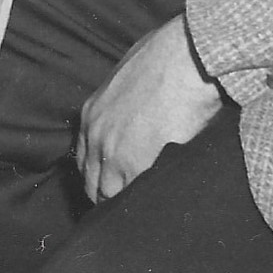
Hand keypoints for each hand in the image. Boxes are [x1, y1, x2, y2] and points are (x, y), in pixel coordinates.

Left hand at [76, 15, 223, 201]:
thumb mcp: (132, 78)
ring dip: (125, 204)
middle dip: (108, 196)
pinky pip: (133, 198)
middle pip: (92, 183)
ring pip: (109, 195)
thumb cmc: (168, 58)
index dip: (100, 176)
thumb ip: (127, 102)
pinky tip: (157, 207)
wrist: (186, 58)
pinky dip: (144, 204)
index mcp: (92, 115)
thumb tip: (140, 111)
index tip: (114, 185)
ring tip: (145, 213)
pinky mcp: (136, 167)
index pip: (86, 160)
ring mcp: (112, 154)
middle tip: (129, 206)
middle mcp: (95, 137)